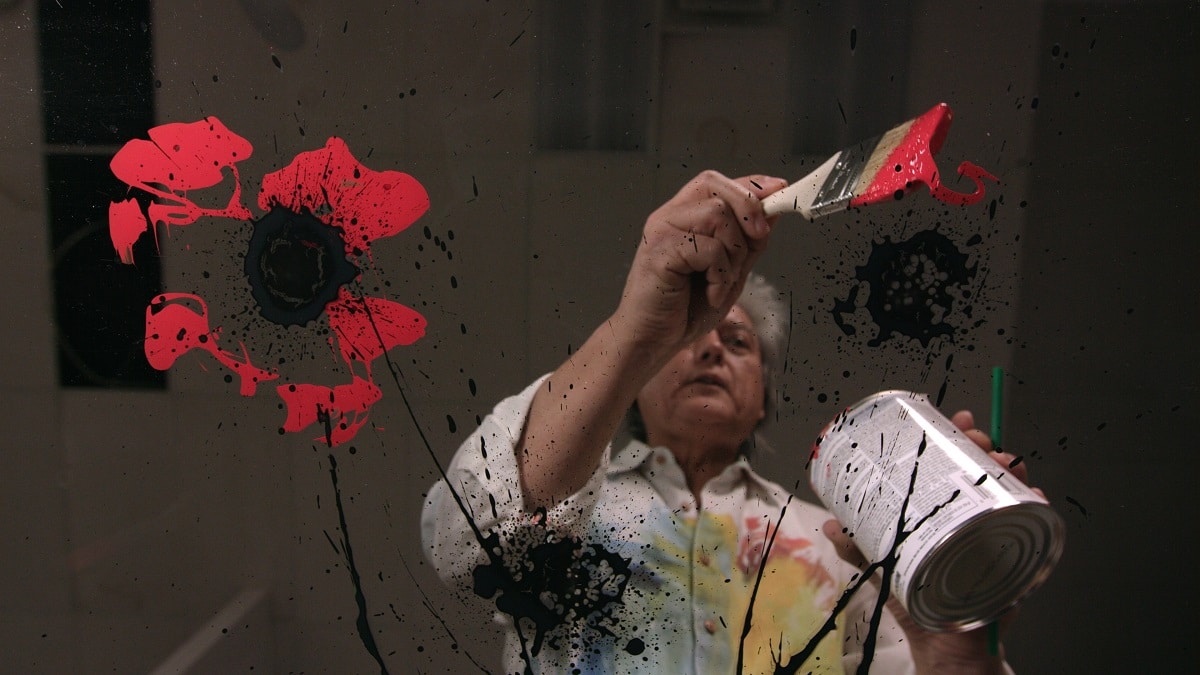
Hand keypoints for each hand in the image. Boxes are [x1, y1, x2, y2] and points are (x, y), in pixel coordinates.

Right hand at [611, 171, 785, 360]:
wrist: (652, 342)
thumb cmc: (684, 311)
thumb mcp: (730, 273)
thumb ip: (748, 243)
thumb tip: (772, 213)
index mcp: (684, 218)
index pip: (718, 184)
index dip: (751, 184)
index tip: (780, 189)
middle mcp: (669, 217)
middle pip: (716, 185)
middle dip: (748, 208)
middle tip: (759, 236)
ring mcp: (661, 231)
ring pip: (717, 214)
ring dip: (734, 252)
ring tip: (721, 281)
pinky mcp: (658, 251)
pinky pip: (709, 248)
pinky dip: (720, 275)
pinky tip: (710, 294)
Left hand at [822, 409, 1038, 672]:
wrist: (946, 646)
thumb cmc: (919, 601)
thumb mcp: (884, 567)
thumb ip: (858, 547)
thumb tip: (832, 523)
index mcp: (943, 511)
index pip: (952, 463)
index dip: (954, 437)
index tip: (953, 419)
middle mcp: (972, 517)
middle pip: (983, 469)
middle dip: (982, 445)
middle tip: (976, 439)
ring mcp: (995, 533)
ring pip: (1008, 489)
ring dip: (1009, 468)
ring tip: (1000, 462)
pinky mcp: (1014, 556)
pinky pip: (1031, 525)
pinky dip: (1035, 504)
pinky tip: (1031, 493)